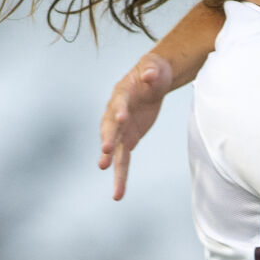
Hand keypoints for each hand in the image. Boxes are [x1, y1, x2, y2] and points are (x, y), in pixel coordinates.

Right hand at [99, 52, 171, 200]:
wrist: (151, 80)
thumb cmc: (152, 71)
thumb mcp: (154, 67)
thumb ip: (151, 71)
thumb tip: (149, 74)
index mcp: (122, 93)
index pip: (119, 102)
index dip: (120, 109)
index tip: (120, 118)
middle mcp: (116, 113)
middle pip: (110, 127)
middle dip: (109, 138)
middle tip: (106, 151)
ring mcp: (120, 128)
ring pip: (115, 148)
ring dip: (111, 162)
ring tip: (105, 171)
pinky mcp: (128, 139)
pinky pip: (123, 160)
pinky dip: (121, 174)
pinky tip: (117, 192)